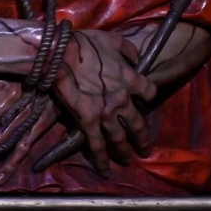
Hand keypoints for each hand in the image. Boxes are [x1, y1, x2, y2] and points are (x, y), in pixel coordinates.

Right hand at [50, 29, 157, 173]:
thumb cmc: (85, 44)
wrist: (61, 54)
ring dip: (125, 152)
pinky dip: (102, 160)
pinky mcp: (88, 122)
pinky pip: (97, 145)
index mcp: (130, 78)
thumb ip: (128, 50)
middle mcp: (122, 100)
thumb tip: (135, 57)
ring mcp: (106, 113)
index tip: (144, 100)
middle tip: (146, 148)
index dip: (147, 96)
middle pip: (138, 123)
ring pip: (120, 139)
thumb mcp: (113, 39)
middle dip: (143, 138)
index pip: (148, 92)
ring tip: (128, 160)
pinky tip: (106, 171)